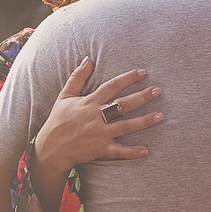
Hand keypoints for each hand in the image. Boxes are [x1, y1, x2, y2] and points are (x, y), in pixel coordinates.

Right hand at [32, 56, 163, 178]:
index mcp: (88, 102)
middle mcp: (96, 117)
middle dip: (141, 97)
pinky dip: (131, 152)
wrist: (50, 148)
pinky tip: (146, 150)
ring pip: (125, 126)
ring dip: (143, 121)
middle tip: (158, 91)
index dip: (128, 78)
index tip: (143, 72)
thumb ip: (77, 77)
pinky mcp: (100, 149)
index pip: (111, 86)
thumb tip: (87, 59)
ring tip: (160, 116)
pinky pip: (118, 152)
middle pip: (122, 105)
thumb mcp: (64, 96)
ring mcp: (99, 134)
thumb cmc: (58, 120)